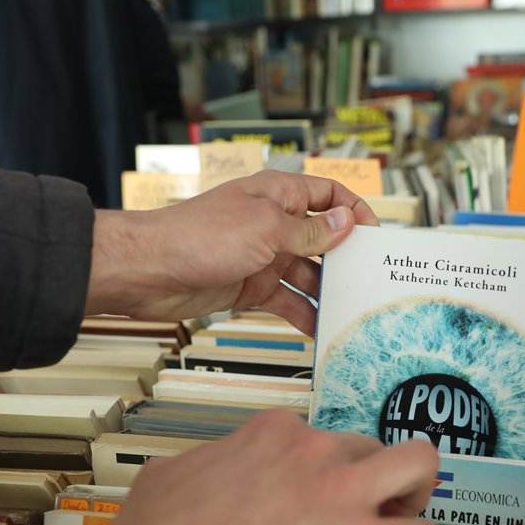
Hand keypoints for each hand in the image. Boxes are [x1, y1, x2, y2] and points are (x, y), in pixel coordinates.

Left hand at [86, 171, 377, 334]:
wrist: (149, 272)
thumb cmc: (198, 237)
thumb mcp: (266, 229)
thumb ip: (309, 231)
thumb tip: (345, 224)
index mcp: (277, 195)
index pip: (327, 194)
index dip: (353, 211)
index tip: (376, 235)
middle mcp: (272, 224)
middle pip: (322, 238)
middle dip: (346, 258)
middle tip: (372, 280)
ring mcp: (262, 256)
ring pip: (307, 274)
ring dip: (328, 292)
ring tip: (352, 312)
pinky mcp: (249, 287)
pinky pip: (287, 301)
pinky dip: (304, 315)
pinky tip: (322, 330)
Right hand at [88, 410, 441, 524]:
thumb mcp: (161, 482)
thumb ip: (192, 468)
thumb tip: (188, 474)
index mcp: (268, 436)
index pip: (314, 435)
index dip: (318, 467)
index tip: (314, 489)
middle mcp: (312, 453)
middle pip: (369, 446)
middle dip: (371, 477)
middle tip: (364, 507)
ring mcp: (343, 494)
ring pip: (419, 464)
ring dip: (417, 491)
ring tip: (406, 518)